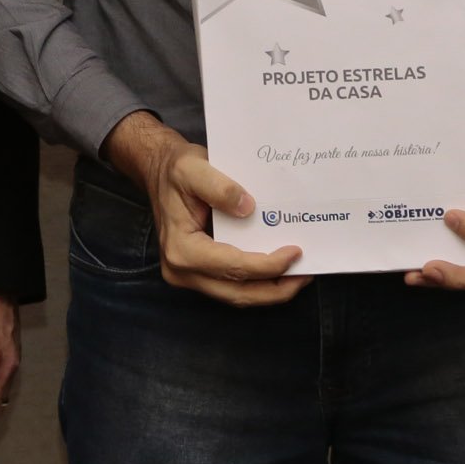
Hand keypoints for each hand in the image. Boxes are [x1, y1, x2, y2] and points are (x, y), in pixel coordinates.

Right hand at [102, 111, 309, 305]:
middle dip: (275, 289)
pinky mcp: (197, 273)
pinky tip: (277, 271)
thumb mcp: (194, 167)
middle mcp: (182, 270)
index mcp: (182, 249)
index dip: (267, 265)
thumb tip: (249, 209)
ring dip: (268, 290)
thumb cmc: (176, 169)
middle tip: (305, 275)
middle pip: (237, 293)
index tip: (295, 252)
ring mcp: (188, 276)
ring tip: (298, 276)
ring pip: (235, 296)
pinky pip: (230, 286)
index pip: (233, 266)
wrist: (159, 171)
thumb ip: (219, 187)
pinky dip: (256, 283)